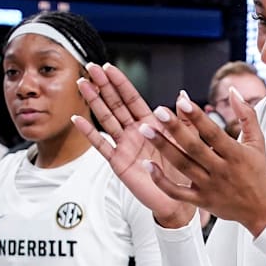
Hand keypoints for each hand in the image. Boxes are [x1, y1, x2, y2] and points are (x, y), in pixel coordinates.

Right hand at [72, 63, 195, 226]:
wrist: (178, 199)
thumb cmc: (184, 170)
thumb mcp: (187, 140)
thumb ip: (184, 118)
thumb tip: (183, 93)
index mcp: (151, 123)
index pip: (132, 98)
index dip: (120, 82)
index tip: (108, 67)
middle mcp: (134, 131)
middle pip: (115, 104)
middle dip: (103, 85)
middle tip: (90, 67)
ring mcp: (124, 145)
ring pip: (106, 119)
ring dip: (94, 101)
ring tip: (82, 84)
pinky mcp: (118, 161)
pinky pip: (101, 145)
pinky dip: (89, 132)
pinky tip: (78, 119)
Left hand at [138, 85, 265, 235]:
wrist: (262, 210)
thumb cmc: (258, 173)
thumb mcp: (257, 142)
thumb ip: (247, 115)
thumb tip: (233, 90)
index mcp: (235, 154)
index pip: (213, 133)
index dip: (197, 117)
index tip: (181, 101)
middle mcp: (221, 170)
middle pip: (194, 148)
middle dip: (175, 129)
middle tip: (158, 112)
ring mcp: (209, 187)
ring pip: (182, 166)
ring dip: (163, 147)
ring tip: (145, 130)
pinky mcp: (200, 201)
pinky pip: (177, 192)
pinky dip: (161, 181)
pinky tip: (147, 165)